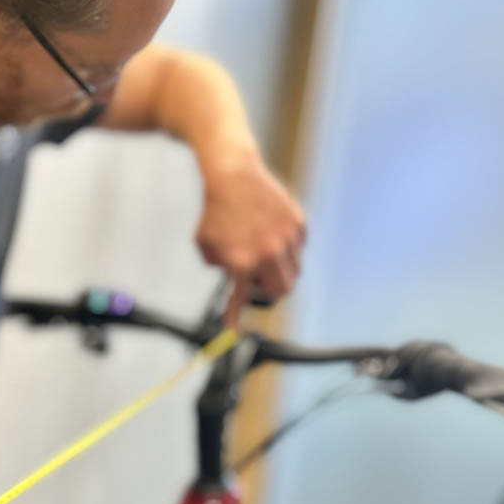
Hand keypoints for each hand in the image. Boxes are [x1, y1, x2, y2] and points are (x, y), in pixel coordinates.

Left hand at [194, 145, 306, 326]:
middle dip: (270, 292)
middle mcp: (268, 254)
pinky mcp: (298, 224)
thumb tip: (233, 277)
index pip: (241, 299)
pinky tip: (271, 235)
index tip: (232, 329)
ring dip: (279, 271)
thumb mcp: (204, 244)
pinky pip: (298, 248)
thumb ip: (218, 266)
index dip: (235, 317)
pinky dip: (286, 249)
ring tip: (263, 255)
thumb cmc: (215, 210)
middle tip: (258, 283)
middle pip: (282, 292)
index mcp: (241, 263)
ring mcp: (286, 239)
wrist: (232, 174)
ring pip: (293, 272)